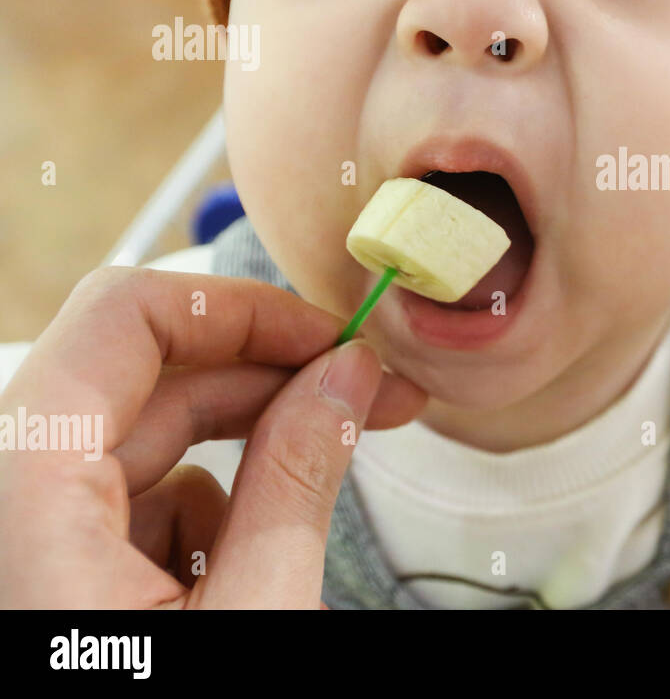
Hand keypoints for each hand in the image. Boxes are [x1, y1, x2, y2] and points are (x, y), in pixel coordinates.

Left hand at [0, 266, 426, 607]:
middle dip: (268, 384)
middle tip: (375, 397)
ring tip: (301, 539)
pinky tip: (238, 586)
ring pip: (147, 446)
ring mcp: (26, 536)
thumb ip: (296, 485)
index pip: (123, 316)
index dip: (243, 311)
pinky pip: (132, 507)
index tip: (333, 338)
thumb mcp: (252, 615)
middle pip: (145, 378)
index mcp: (25, 492)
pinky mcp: (46, 573)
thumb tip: (347, 376)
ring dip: (242, 470)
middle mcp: (7, 497)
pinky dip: (202, 528)